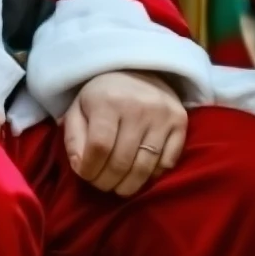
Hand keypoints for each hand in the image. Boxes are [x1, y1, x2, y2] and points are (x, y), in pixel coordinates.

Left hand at [63, 70, 186, 196]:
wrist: (136, 69)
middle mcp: (138, 107)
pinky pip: (167, 163)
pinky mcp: (180, 122)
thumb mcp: (78, 108)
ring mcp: (163, 115)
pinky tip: (138, 171)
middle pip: (122, 162)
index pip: (99, 147)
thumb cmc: (102, 94)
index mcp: (108, 100)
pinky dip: (151, 175)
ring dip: (128, 186)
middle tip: (101, 184)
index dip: (90, 169)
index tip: (86, 175)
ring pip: (145, 168)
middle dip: (107, 182)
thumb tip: (81, 168)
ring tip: (118, 186)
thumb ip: (74, 138)